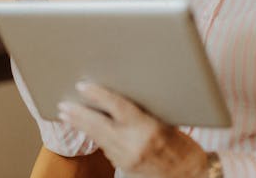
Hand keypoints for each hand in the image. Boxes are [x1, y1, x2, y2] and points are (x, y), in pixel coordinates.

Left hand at [58, 82, 208, 177]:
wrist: (191, 176)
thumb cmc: (184, 145)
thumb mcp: (167, 122)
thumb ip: (143, 111)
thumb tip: (119, 95)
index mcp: (149, 129)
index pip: (118, 107)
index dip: (98, 95)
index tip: (82, 86)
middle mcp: (135, 145)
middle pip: (99, 126)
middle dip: (78, 114)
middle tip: (63, 105)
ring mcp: (127, 159)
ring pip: (98, 138)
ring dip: (81, 125)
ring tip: (67, 114)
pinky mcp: (125, 168)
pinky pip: (106, 148)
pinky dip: (95, 136)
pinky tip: (87, 129)